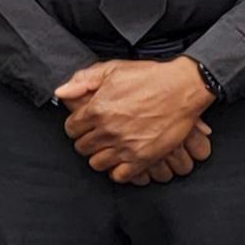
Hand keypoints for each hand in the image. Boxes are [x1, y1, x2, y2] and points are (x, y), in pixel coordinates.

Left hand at [59, 58, 214, 178]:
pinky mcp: (142, 158)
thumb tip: (61, 93)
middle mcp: (108, 130)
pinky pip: (119, 176)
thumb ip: (83, 80)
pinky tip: (122, 159)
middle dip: (87, 141)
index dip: (77, 126)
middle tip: (98, 135)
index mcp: (98, 109)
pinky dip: (118, 170)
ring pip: (97, 163)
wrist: (183, 88)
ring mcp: (125, 146)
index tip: (85, 125)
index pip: (71, 129)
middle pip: (82, 147)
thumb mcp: (113, 69)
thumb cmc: (150, 77)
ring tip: (109, 147)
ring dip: (100, 156)